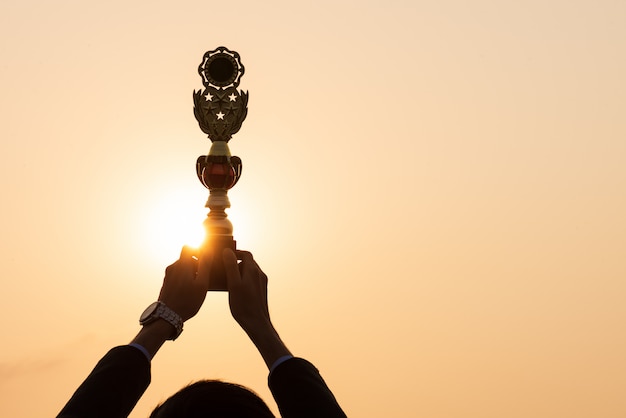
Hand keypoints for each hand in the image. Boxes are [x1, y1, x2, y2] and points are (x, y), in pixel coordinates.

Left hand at [158, 246, 211, 321]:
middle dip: (196, 264)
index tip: (204, 261)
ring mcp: (168, 276)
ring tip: (196, 287)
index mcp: (182, 265)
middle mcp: (173, 267)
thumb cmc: (187, 301)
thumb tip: (208, 250)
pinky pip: (177, 276)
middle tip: (203, 278)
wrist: (167, 317)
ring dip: (190, 273)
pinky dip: (184, 279)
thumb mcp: (202, 283)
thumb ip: (205, 265)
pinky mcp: (166, 283)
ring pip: (182, 268)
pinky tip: (189, 292)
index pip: (188, 247)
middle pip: (186, 258)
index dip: (197, 251)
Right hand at [223, 248, 291, 368]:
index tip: (225, 256)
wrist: (257, 323)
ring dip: (240, 271)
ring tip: (228, 278)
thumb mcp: (233, 284)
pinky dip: (243, 279)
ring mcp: (261, 283)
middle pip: (248, 262)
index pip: (246, 254)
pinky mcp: (261, 291)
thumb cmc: (244, 305)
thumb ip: (231, 266)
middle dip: (237, 262)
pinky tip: (235, 288)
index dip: (236, 253)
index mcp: (253, 271)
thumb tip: (227, 251)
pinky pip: (252, 279)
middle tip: (224, 267)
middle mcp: (259, 274)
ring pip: (250, 271)